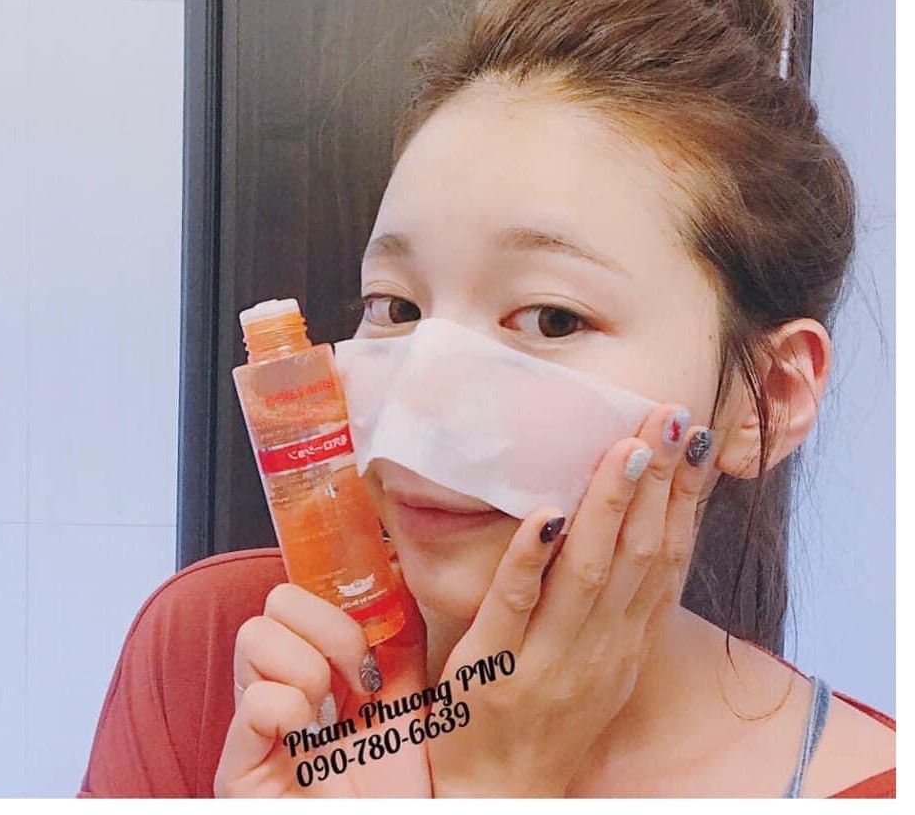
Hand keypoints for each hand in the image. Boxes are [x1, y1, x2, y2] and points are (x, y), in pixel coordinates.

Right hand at [214, 554, 431, 796]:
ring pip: (256, 636)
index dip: (339, 606)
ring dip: (309, 671)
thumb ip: (396, 644)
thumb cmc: (394, 790)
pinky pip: (255, 702)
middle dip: (327, 632)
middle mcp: (277, 686)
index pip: (300, 593)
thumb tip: (391, 577)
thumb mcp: (406, 702)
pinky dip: (291, 714)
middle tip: (353, 682)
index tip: (370, 651)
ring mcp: (252, 726)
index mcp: (314, 666)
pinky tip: (309, 744)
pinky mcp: (236, 768)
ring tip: (328, 718)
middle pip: (275, 602)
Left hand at [427, 403, 710, 797]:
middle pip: (640, 554)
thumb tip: (639, 523)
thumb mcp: (607, 659)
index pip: (669, 557)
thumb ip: (623, 597)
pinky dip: (531, 560)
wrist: (506, 791)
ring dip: (610, 507)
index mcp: (630, 640)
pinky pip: (516, 606)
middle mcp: (603, 647)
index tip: (698, 438)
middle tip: (670, 417)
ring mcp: (551, 659)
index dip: (686, 495)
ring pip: (589, 574)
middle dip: (658, 481)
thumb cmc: (556, 712)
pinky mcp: (496, 667)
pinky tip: (545, 516)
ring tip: (626, 448)